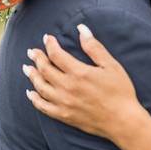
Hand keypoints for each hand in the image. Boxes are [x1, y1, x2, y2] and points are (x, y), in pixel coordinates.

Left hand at [24, 24, 141, 138]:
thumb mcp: (111, 66)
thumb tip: (81, 29)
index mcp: (78, 73)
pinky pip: (43, 107)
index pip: (56, 54)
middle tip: (32, 52)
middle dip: (37, 58)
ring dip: (32, 76)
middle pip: (44, 69)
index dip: (50, 44)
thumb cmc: (120, 91)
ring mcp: (63, 103)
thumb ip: (94, 47)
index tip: (47, 38)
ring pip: (40, 87)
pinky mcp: (64, 116)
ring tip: (27, 68)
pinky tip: (31, 93)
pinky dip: (34, 99)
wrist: (123, 121)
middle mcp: (67, 87)